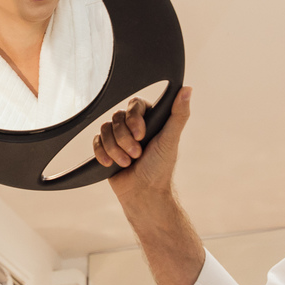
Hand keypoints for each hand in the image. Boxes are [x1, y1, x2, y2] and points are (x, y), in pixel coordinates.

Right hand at [93, 87, 191, 201]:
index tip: (141, 135)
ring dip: (115, 149)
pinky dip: (102, 153)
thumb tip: (187, 90)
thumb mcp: (170, 140)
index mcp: (150, 120)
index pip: (134, 105)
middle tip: (137, 155)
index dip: (134, 119)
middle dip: (125, 139)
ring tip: (127, 163)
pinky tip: (110, 164)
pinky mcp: (106, 149)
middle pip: (117, 118)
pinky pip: (96, 141)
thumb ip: (179, 115)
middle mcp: (133, 126)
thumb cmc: (160, 169)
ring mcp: (118, 137)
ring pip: (105, 129)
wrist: (143, 194)